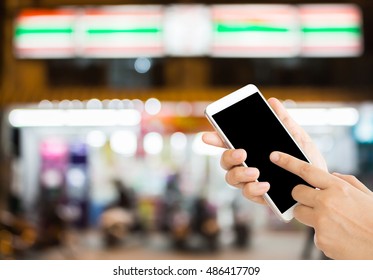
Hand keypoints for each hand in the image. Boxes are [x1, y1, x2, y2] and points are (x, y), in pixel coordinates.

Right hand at [202, 97, 327, 204]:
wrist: (322, 183)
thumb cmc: (307, 159)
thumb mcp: (297, 137)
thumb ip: (283, 121)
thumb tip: (273, 102)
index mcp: (252, 149)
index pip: (228, 142)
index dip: (215, 139)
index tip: (207, 136)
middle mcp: (246, 165)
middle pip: (225, 161)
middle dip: (228, 157)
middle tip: (241, 153)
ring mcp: (251, 181)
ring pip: (231, 178)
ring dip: (240, 174)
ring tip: (255, 171)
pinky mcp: (260, 196)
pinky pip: (248, 193)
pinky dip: (254, 188)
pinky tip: (265, 184)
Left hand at [270, 151, 372, 259]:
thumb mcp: (365, 195)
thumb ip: (345, 182)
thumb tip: (331, 175)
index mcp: (338, 188)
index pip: (306, 170)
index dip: (287, 161)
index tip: (274, 156)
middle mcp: (326, 203)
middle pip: (296, 193)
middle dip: (301, 195)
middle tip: (315, 201)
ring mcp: (321, 222)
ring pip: (300, 213)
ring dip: (309, 214)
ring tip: (332, 220)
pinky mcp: (320, 240)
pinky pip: (313, 233)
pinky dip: (323, 234)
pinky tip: (339, 236)